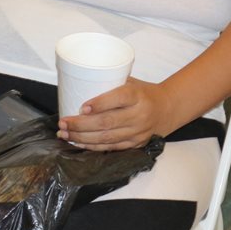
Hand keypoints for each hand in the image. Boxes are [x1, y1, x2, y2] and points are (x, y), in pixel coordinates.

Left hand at [57, 78, 171, 150]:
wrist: (167, 109)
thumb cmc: (142, 92)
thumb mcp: (130, 82)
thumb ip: (109, 83)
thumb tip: (77, 83)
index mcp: (137, 95)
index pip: (118, 98)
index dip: (99, 104)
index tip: (82, 107)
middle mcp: (139, 115)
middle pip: (107, 122)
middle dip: (81, 125)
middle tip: (63, 123)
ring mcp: (138, 132)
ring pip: (107, 138)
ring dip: (82, 138)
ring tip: (64, 134)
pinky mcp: (135, 144)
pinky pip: (111, 147)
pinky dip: (93, 146)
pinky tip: (78, 143)